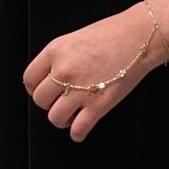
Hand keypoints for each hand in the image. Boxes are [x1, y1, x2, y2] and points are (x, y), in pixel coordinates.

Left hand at [23, 1, 168, 142]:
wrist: (139, 37)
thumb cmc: (112, 34)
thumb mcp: (74, 39)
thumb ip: (59, 58)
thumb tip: (52, 79)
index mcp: (55, 51)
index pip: (29, 79)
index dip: (35, 89)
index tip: (44, 92)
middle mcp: (64, 71)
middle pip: (40, 100)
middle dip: (49, 104)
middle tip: (60, 102)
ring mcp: (80, 89)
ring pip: (55, 118)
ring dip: (62, 120)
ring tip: (71, 116)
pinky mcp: (98, 105)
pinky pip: (78, 129)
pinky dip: (77, 134)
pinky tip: (80, 130)